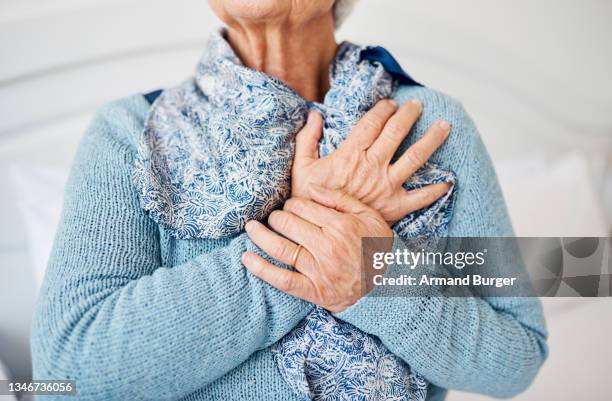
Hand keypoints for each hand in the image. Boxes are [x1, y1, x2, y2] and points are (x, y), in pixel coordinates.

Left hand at [242, 185, 391, 312]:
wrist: (388, 287)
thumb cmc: (377, 247)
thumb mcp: (369, 216)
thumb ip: (340, 200)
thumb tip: (311, 188)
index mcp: (341, 225)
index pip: (301, 206)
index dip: (291, 204)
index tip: (291, 207)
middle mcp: (328, 246)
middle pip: (288, 223)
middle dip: (276, 217)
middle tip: (275, 218)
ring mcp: (320, 270)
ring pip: (281, 248)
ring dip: (260, 236)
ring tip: (251, 228)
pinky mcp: (314, 290)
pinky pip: (283, 280)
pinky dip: (262, 269)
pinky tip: (246, 258)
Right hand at [292, 99, 451, 222]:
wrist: (318, 232)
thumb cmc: (308, 201)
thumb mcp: (301, 167)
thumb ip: (307, 139)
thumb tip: (314, 114)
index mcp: (351, 154)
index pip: (372, 122)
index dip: (384, 109)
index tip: (391, 103)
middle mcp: (372, 166)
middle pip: (396, 133)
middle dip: (409, 115)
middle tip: (418, 105)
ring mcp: (386, 186)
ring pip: (415, 158)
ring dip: (432, 140)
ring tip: (444, 126)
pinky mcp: (394, 207)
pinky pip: (420, 198)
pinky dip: (435, 190)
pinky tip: (448, 182)